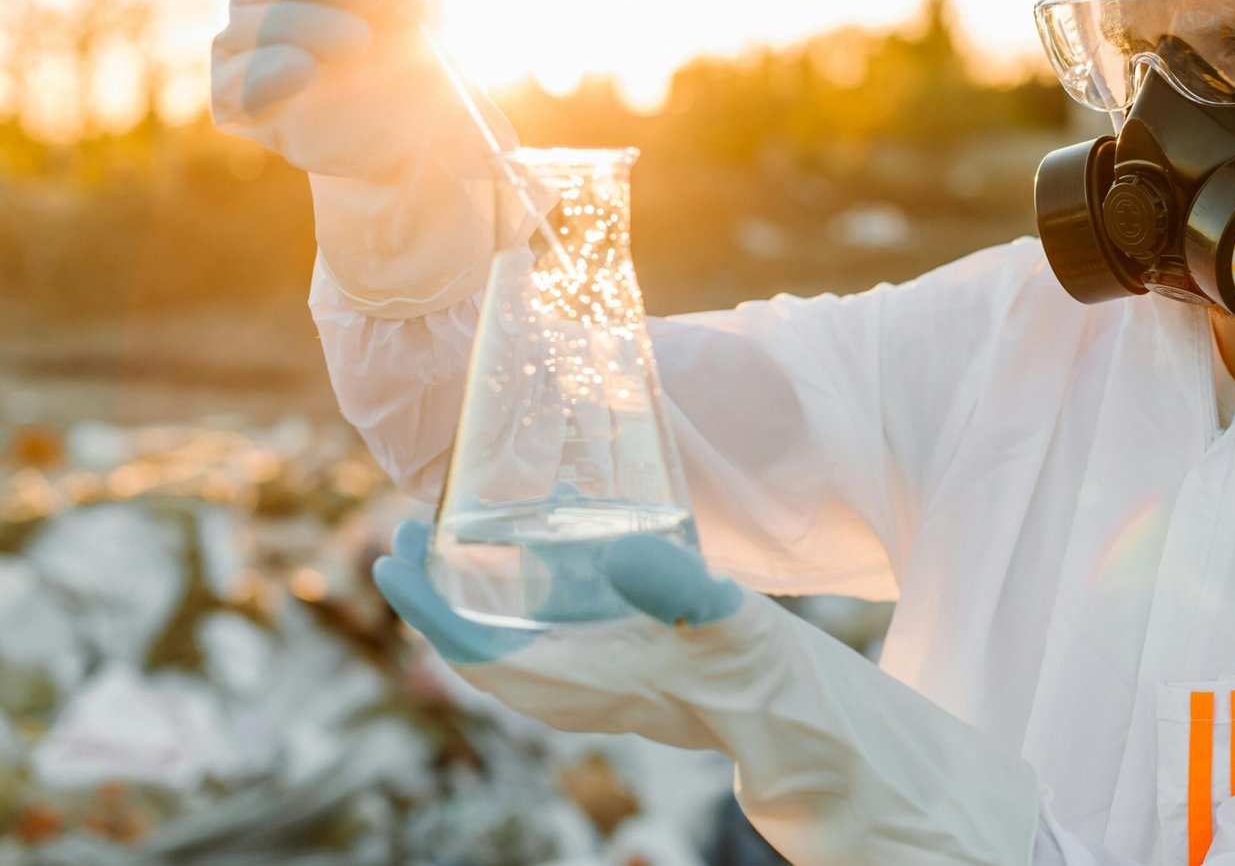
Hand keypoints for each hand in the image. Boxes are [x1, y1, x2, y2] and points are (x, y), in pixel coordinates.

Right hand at [210, 0, 522, 316]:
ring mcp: (240, 50)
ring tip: (360, 42)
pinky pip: (237, 84)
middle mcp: (256, 0)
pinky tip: (303, 69)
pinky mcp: (236, 102)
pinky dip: (267, 74)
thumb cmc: (402, 59)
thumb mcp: (415, 11)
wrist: (406, 135)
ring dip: (309, 26)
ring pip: (254, 25)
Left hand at [375, 521, 1040, 864]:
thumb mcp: (736, 627)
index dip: (431, 608)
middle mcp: (586, 687)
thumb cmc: (777, 686)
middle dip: (436, 599)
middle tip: (404, 537)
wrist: (810, 727)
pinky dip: (524, 604)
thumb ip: (684, 592)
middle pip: (482, 651)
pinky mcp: (628, 671)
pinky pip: (550, 641)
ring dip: (474, 602)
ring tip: (453, 543)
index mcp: (596, 680)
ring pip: (512, 649)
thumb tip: (617, 554)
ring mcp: (604, 682)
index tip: (393, 558)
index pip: (484, 653)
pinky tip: (546, 557)